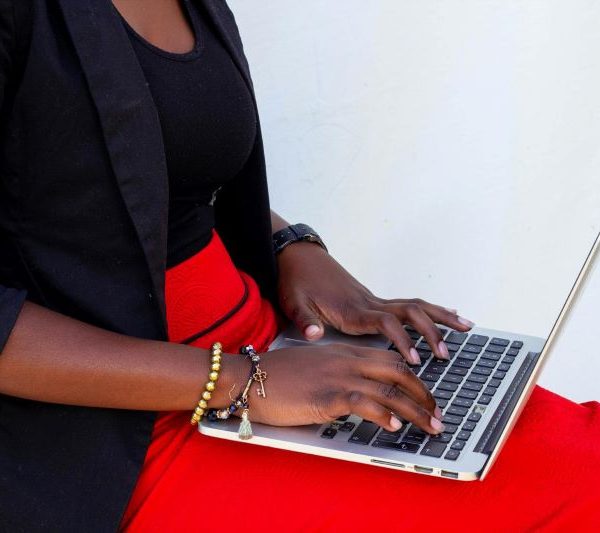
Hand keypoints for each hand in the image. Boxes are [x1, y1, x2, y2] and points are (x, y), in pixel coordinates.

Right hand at [237, 343, 444, 433]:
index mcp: (344, 352)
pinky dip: (383, 416)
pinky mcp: (326, 396)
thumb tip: (357, 391)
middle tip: (437, 413)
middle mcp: (346, 361)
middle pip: (398, 371)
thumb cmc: (277, 374)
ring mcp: (338, 376)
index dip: (414, 378)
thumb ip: (338, 371)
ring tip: (431, 426)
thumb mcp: (314, 366)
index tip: (425, 395)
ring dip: (415, 410)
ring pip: (389, 390)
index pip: (390, 359)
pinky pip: (364, 403)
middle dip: (423, 394)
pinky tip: (394, 427)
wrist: (248, 377)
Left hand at [277, 242, 474, 364]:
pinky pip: (408, 304)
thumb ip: (305, 320)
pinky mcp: (372, 299)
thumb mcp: (294, 303)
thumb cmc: (296, 281)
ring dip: (440, 316)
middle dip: (432, 331)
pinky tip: (444, 314)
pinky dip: (429, 310)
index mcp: (352, 309)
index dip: (402, 340)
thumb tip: (314, 335)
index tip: (415, 360)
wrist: (298, 257)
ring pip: (414, 305)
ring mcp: (373, 299)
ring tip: (466, 326)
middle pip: (410, 312)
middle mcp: (369, 303)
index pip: (386, 323)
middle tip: (447, 353)